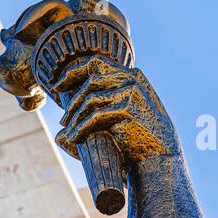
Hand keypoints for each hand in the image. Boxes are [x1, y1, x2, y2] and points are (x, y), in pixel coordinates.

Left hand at [54, 59, 179, 168]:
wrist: (160, 154)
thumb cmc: (137, 137)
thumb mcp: (119, 115)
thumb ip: (100, 106)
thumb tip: (64, 118)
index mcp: (131, 75)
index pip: (95, 63)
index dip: (73, 73)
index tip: (56, 87)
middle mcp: (132, 78)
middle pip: (90, 81)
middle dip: (73, 102)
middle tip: (64, 121)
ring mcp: (131, 91)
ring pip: (90, 99)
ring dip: (75, 118)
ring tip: (68, 132)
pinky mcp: (127, 108)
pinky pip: (95, 116)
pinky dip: (81, 128)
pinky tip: (74, 139)